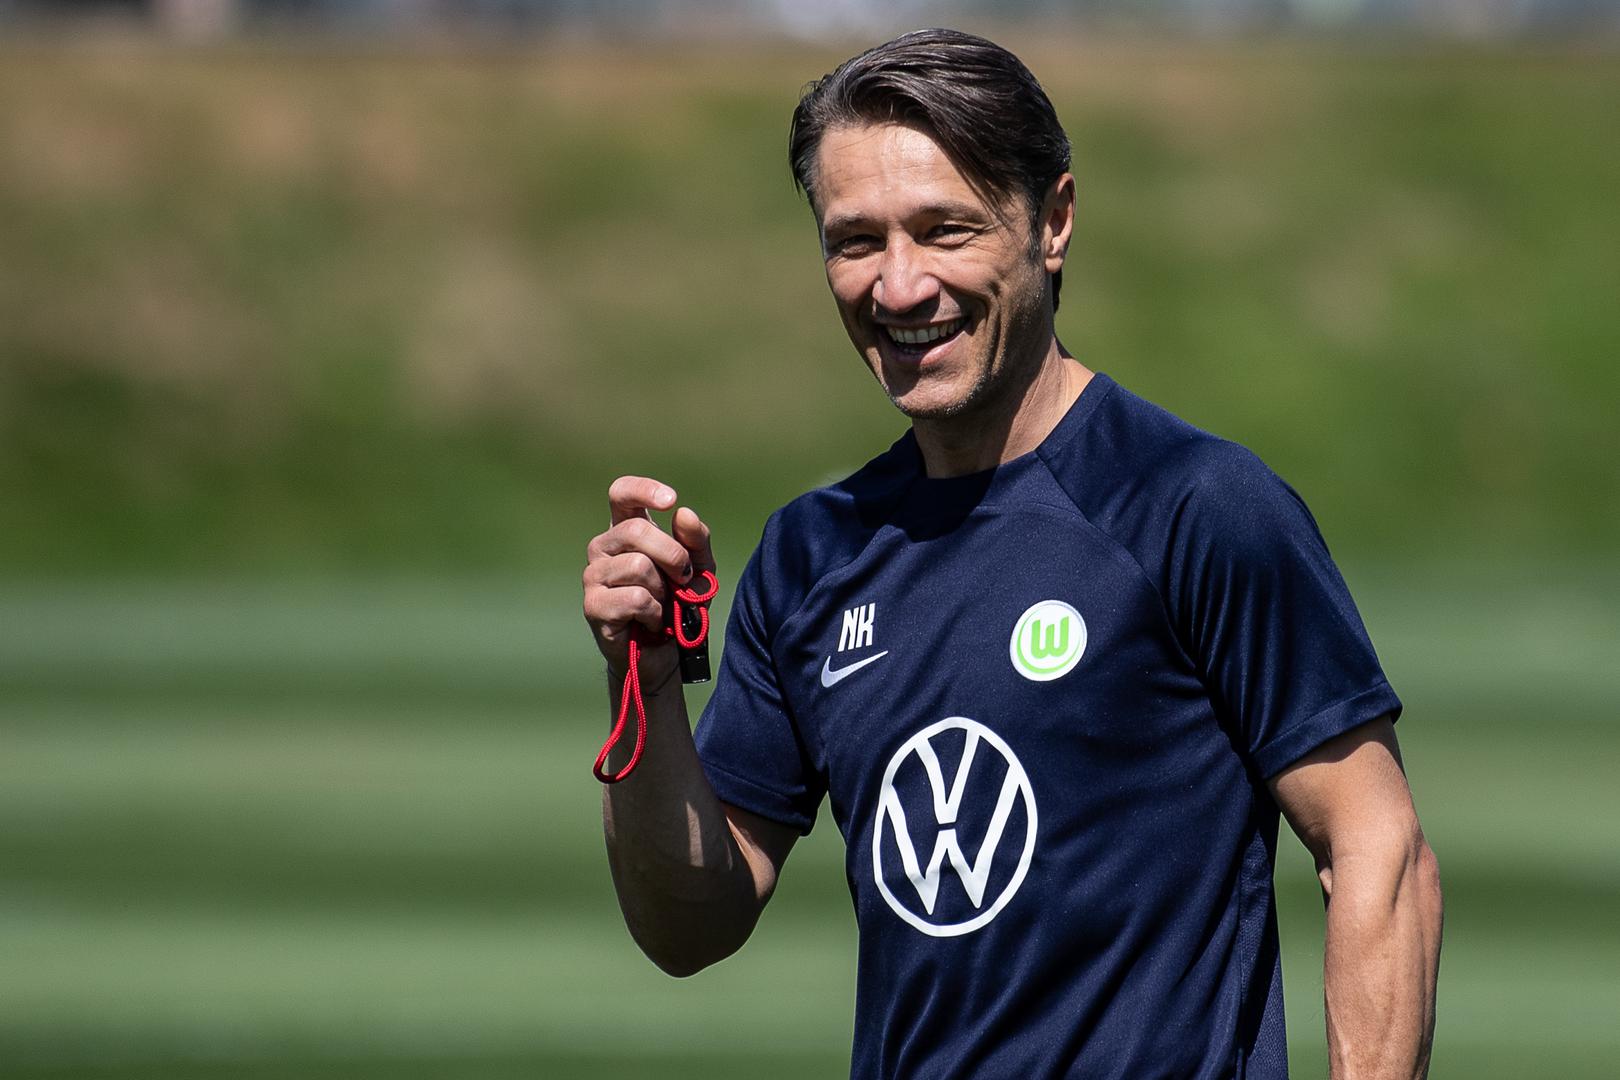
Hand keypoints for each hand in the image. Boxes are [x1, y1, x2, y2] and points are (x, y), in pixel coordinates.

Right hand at [583, 475, 716, 681]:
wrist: (666, 653)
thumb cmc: (679, 604)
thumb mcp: (698, 568)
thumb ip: (696, 540)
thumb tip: (682, 512)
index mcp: (626, 530)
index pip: (621, 493)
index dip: (643, 490)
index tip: (670, 500)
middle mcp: (603, 548)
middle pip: (636, 530)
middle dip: (672, 554)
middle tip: (684, 578)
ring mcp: (593, 576)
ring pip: (638, 566)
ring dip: (663, 590)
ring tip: (662, 605)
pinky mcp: (593, 606)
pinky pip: (635, 598)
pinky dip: (655, 613)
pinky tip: (652, 622)